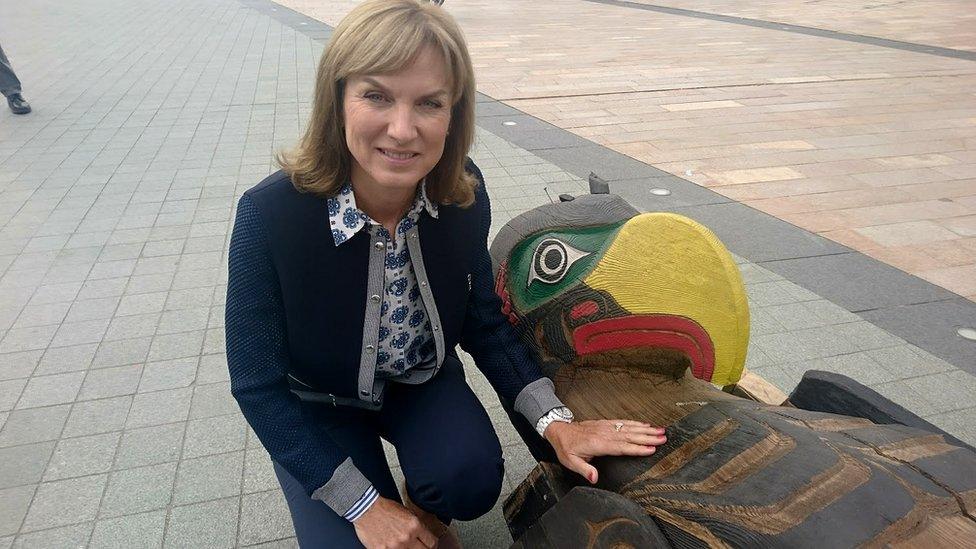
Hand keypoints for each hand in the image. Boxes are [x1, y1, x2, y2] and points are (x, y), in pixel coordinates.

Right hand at [353, 496, 437, 547]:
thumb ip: (417, 526)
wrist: (366, 508)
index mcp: (414, 526)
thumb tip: (424, 537)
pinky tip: (393, 546)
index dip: (432, 545)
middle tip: (420, 547)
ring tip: (404, 545)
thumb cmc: (385, 509)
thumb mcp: (407, 513)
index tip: (430, 545)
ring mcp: (395, 546)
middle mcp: (406, 537)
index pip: (432, 543)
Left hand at [544, 420, 666, 483]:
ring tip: (660, 431)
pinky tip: (646, 425)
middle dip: (648, 437)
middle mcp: (604, 434)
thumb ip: (584, 470)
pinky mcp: (606, 424)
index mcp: (598, 444)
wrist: (560, 430)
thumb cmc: (566, 447)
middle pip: (629, 436)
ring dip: (645, 429)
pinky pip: (623, 422)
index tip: (651, 449)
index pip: (621, 447)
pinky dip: (636, 423)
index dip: (637, 448)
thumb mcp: (570, 462)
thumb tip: (594, 478)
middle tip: (663, 438)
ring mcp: (606, 427)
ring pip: (629, 428)